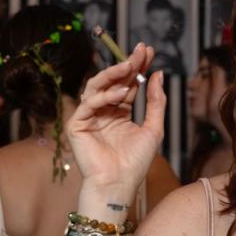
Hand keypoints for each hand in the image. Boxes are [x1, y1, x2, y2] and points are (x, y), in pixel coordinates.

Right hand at [66, 43, 165, 198]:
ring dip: (112, 75)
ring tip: (128, 67)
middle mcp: (103, 112)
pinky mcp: (77, 125)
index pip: (128, 84)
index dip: (137, 68)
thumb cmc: (136, 162)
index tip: (148, 51)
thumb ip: (155, 102)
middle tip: (138, 52)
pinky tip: (120, 94)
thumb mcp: (153, 128)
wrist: (119, 184)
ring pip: (95, 87)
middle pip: (112, 82)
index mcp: (119, 113)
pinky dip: (103, 97)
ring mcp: (89, 117)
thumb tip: (158, 74)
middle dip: (125, 65)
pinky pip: (88, 104)